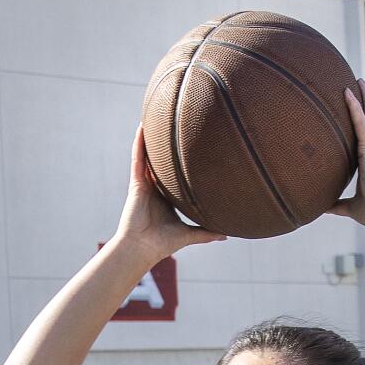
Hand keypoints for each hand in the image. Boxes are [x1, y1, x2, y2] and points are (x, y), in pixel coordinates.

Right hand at [113, 126, 225, 257]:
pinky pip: (138, 158)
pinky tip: (142, 126)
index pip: (174, 177)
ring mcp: (145, 184)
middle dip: (166, 146)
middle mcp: (155, 189)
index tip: (193, 151)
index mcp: (166, 199)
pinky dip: (139, 143)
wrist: (142, 248)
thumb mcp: (189, 234)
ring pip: (148, 156)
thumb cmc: (162, 244)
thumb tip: (227, 234)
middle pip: (161, 162)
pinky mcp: (137, 182)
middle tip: (176, 126)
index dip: (181, 164)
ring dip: (151, 138)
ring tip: (157, 116)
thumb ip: (206, 232)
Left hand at [329, 81, 364, 228]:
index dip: (363, 117)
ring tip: (358, 80)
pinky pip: (360, 123)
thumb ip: (336, 204)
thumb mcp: (349, 206)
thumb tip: (322, 208)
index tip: (357, 105)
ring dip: (363, 97)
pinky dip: (354, 107)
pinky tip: (348, 93)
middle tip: (359, 83)